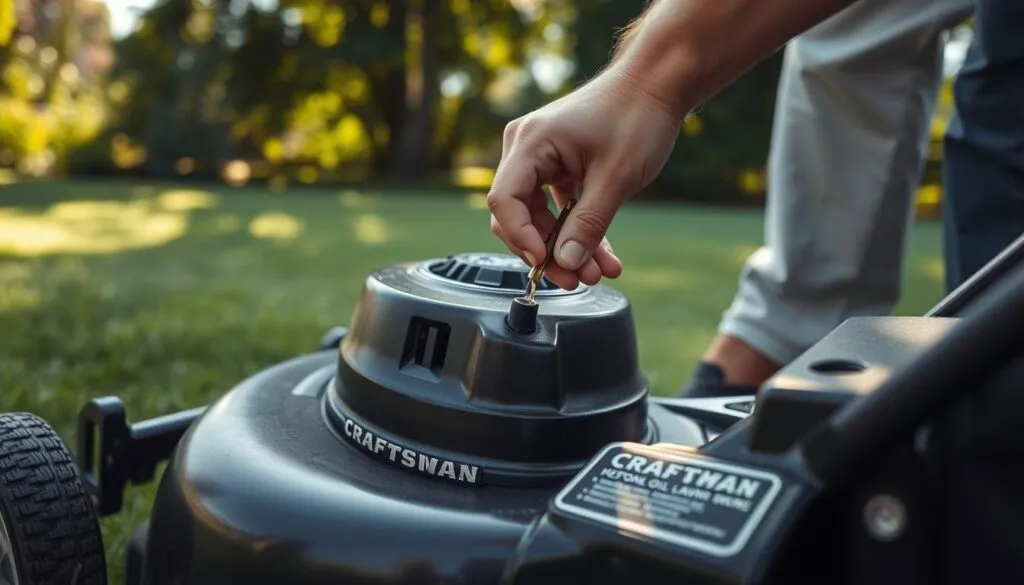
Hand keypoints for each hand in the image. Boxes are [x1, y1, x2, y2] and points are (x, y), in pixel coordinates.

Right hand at [487, 65, 682, 290]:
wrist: (659, 84)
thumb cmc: (637, 116)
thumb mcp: (617, 178)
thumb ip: (588, 224)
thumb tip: (564, 263)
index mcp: (530, 142)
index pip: (504, 201)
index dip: (521, 239)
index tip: (546, 264)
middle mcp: (525, 147)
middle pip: (517, 214)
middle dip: (547, 251)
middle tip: (575, 279)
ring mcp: (540, 156)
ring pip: (539, 216)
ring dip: (566, 246)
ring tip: (596, 272)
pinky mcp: (557, 165)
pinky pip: (557, 207)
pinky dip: (577, 230)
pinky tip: (601, 256)